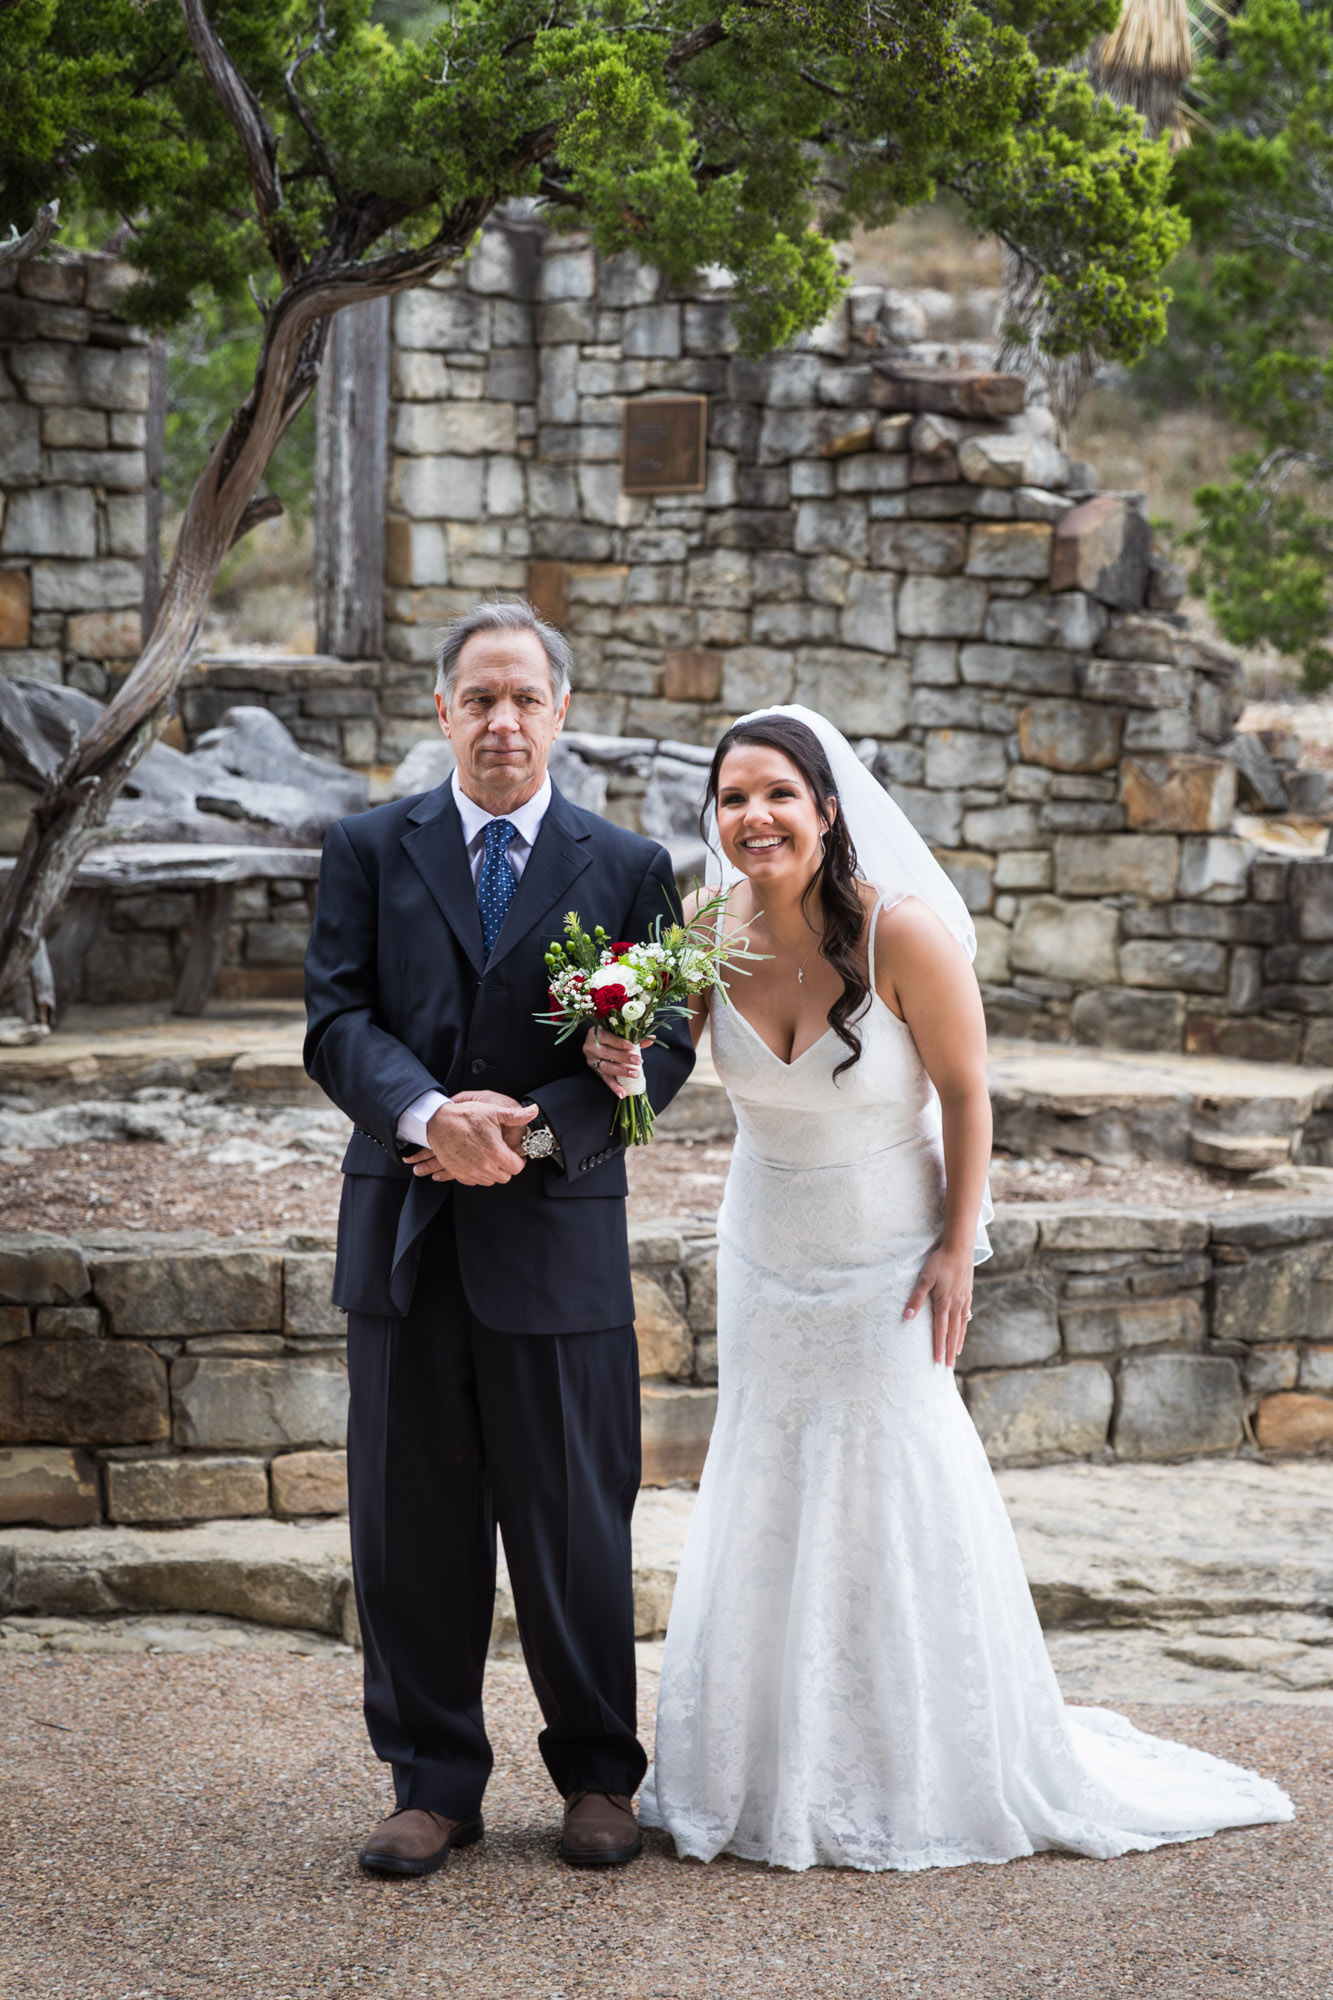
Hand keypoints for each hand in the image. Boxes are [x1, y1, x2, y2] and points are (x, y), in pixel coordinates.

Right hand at [405, 1097, 537, 1186]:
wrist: (438, 1122)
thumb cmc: (464, 1116)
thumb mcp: (492, 1111)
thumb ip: (515, 1116)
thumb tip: (534, 1111)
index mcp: (495, 1152)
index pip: (516, 1168)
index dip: (518, 1161)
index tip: (515, 1155)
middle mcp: (484, 1166)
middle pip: (505, 1177)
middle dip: (506, 1167)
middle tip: (501, 1155)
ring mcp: (470, 1172)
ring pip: (490, 1181)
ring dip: (493, 1172)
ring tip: (489, 1156)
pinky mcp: (459, 1174)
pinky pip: (475, 1181)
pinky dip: (478, 1174)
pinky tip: (477, 1161)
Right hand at [582, 1024, 653, 1099]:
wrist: (597, 1043)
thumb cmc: (611, 1036)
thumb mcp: (620, 1034)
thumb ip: (634, 1037)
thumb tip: (651, 1039)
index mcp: (595, 1033)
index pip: (606, 1037)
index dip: (619, 1042)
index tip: (633, 1047)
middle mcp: (590, 1046)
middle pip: (606, 1053)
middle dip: (623, 1057)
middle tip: (638, 1061)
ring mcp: (592, 1060)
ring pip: (605, 1067)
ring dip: (621, 1071)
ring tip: (635, 1074)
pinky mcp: (595, 1071)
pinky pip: (605, 1079)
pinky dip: (614, 1087)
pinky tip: (622, 1093)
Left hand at [903, 1245, 973, 1368]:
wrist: (959, 1248)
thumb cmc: (939, 1262)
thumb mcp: (924, 1279)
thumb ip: (916, 1298)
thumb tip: (907, 1317)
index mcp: (944, 1303)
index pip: (940, 1330)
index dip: (939, 1347)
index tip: (938, 1361)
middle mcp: (956, 1305)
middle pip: (953, 1332)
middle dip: (950, 1350)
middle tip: (949, 1366)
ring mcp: (964, 1300)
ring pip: (961, 1326)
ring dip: (958, 1341)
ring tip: (957, 1354)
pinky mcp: (968, 1294)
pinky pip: (966, 1316)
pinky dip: (964, 1327)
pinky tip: (962, 1329)